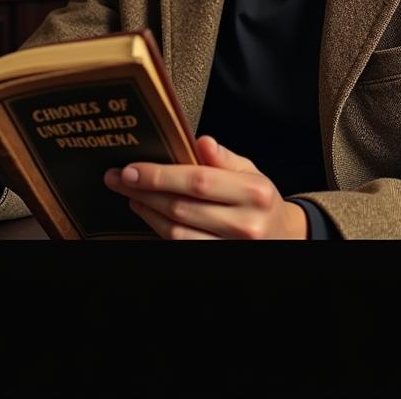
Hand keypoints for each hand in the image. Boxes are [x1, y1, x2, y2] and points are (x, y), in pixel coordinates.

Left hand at [103, 135, 307, 239]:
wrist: (281, 237)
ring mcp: (231, 248)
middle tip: (118, 178)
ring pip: (176, 232)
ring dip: (147, 212)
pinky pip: (181, 245)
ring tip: (131, 194)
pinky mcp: (218, 260)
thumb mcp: (250, 171)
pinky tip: (148, 213)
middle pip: (182, 208)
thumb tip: (201, 140)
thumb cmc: (259, 199)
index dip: (160, 175)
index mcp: (254, 192)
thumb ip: (223, 158)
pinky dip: (159, 229)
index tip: (132, 169)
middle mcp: (245, 223)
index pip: (198, 181)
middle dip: (144, 191)